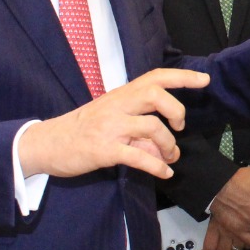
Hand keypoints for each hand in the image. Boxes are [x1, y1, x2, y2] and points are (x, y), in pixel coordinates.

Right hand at [18, 67, 208, 179]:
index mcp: (120, 95)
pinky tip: (164, 173)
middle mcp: (116, 106)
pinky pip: (138, 157)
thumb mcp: (110, 118)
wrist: (46, 144)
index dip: (182, 77)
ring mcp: (110, 127)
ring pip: (151, 127)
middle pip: (155, 95)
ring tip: (170, 157)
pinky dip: (157, 166)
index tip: (203, 80)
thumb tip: (166, 145)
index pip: (155, 77)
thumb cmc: (81, 129)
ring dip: (168, 144)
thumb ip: (138, 126)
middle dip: (176, 110)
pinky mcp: (104, 150)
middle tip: (179, 126)